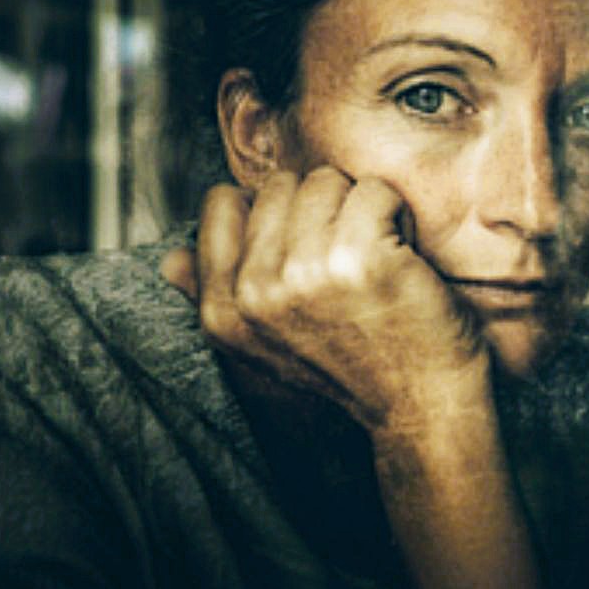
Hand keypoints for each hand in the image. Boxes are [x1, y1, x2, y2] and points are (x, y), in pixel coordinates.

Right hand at [161, 169, 488, 433]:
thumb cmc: (350, 368)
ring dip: (361, 210)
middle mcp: (255, 292)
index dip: (274, 214)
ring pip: (327, 181)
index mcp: (222, 311)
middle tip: (349, 260)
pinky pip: (375, 191)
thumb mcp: (263, 346)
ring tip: (376, 259)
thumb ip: (211, 297)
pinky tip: (403, 259)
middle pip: (281, 186)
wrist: (419, 407)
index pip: (223, 204)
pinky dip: (398, 215)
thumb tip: (169, 260)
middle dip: (321, 210)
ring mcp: (305, 272)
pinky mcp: (359, 256)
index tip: (306, 251)